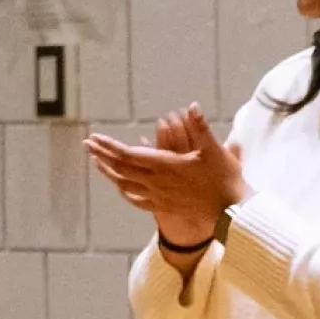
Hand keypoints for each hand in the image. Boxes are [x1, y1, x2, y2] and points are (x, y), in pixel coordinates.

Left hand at [86, 104, 247, 236]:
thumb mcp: (214, 150)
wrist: (231, 213)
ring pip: (125, 185)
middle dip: (102, 155)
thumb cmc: (225, 180)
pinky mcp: (164, 207)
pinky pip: (137, 200)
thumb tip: (191, 106)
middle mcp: (155, 182)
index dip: (109, 146)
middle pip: (120, 168)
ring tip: (97, 163)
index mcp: (164, 166)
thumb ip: (200, 127)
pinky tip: (121, 188)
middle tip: (87, 145)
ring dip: (108, 172)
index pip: (128, 155)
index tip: (94, 138)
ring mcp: (157, 197)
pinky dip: (125, 191)